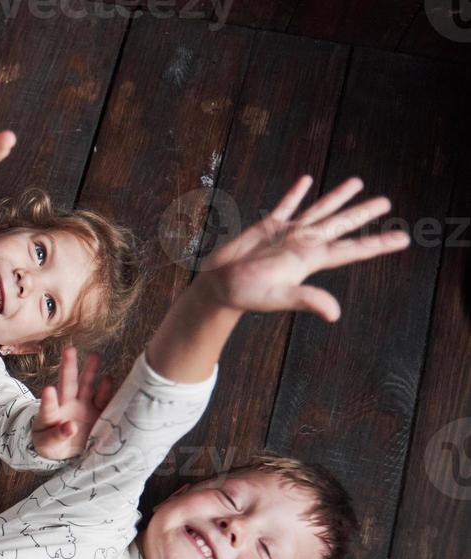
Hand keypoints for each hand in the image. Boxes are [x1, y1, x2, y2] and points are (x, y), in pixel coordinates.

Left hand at [32, 348, 114, 459]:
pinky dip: (105, 390)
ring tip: (94, 355)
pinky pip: (102, 400)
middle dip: (68, 367)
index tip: (48, 390)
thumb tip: (71, 427)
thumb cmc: (52, 443)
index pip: (48, 408)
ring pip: (86, 385)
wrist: (65, 449)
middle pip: (67, 385)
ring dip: (90, 371)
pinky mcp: (97, 413)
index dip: (49, 400)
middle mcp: (67, 405)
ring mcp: (83, 407)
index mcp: (51, 414)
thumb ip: (58, 436)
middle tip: (68, 349)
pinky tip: (108, 377)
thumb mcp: (49, 444)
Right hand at [196, 175, 410, 320]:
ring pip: (318, 211)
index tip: (404, 239)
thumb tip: (335, 313)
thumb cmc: (246, 294)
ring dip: (337, 197)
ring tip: (357, 182)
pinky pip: (286, 206)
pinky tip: (306, 181)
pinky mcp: (267, 228)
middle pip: (340, 224)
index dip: (378, 244)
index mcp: (310, 259)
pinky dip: (295, 194)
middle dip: (363, 213)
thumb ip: (307, 299)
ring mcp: (286, 235)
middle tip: (387, 202)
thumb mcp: (278, 297)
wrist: (218, 288)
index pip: (351, 249)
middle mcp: (303, 245)